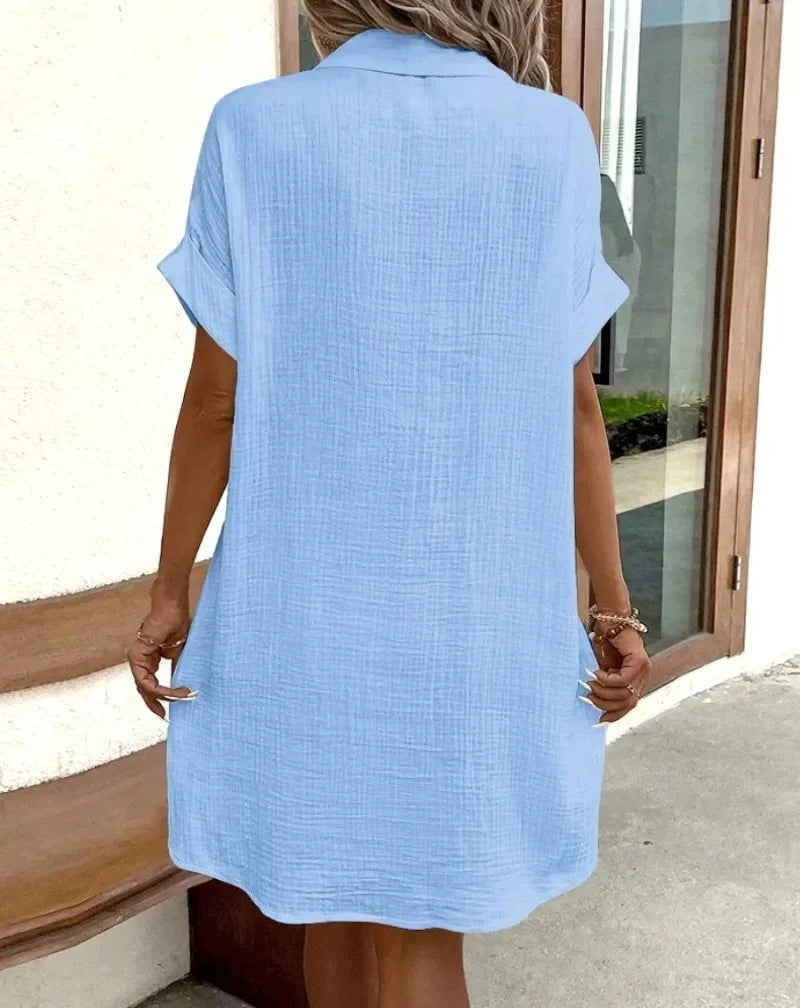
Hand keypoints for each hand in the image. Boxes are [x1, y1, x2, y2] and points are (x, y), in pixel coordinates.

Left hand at [126, 600, 194, 718]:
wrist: (172, 604)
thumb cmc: (176, 621)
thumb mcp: (180, 650)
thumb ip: (177, 667)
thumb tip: (182, 684)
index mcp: (149, 659)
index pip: (150, 684)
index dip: (161, 696)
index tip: (175, 703)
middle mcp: (140, 660)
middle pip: (144, 689)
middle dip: (155, 703)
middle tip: (165, 715)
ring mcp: (137, 658)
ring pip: (145, 687)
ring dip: (163, 696)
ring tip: (181, 698)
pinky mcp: (137, 655)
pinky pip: (146, 680)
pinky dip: (161, 688)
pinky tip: (176, 690)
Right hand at [586, 627, 650, 723]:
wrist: (610, 619)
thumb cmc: (605, 641)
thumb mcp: (603, 668)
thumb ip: (604, 684)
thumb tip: (593, 702)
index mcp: (635, 679)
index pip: (629, 706)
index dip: (614, 715)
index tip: (598, 720)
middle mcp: (643, 676)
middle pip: (627, 703)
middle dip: (605, 704)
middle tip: (588, 696)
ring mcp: (644, 669)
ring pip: (625, 693)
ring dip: (604, 691)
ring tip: (590, 683)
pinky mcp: (640, 661)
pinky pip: (623, 680)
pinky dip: (607, 680)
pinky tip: (597, 673)